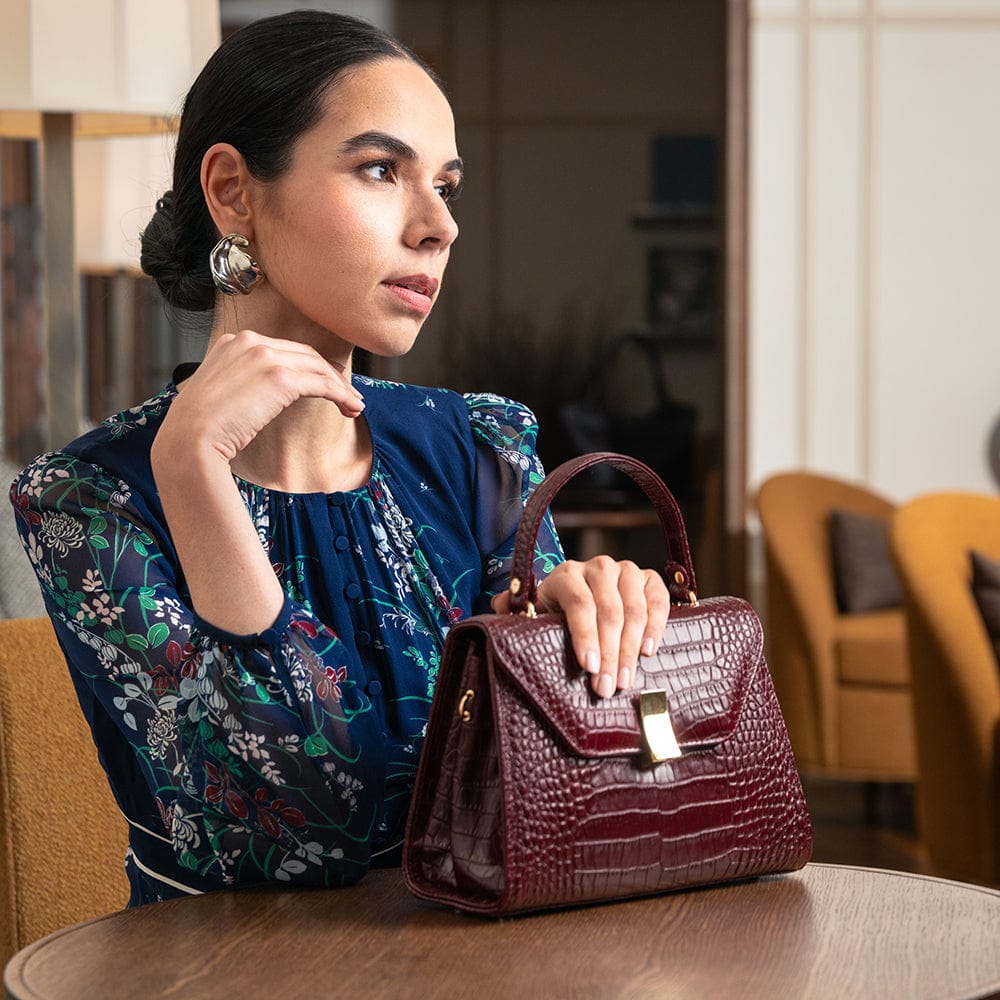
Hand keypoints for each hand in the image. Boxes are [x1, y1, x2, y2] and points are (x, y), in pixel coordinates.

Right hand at [161, 329, 364, 462]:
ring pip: (318, 367)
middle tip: (348, 395)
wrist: (189, 440)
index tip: (324, 383)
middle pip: (305, 355)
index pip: (283, 350)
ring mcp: (265, 357)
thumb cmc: (199, 428)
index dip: (308, 367)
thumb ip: (240, 384)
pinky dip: (340, 395)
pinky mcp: (280, 379)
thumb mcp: (218, 394)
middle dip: (331, 375)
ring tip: (354, 406)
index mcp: (234, 342)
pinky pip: (321, 384)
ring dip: (341, 387)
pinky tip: (349, 408)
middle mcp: (250, 342)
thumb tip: (261, 398)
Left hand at [492, 557, 670, 697]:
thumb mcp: (533, 613)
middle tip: (607, 687)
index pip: (579, 603)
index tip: (589, 667)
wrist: (580, 596)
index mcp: (566, 574)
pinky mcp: (647, 578)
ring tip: (625, 680)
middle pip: (609, 611)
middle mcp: (598, 567)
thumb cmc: (555, 613)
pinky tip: (648, 650)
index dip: (585, 635)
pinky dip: (656, 624)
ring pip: (635, 608)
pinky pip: (659, 598)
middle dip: (610, 653)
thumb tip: (498, 606)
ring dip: (631, 647)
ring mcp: (625, 570)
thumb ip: (514, 611)